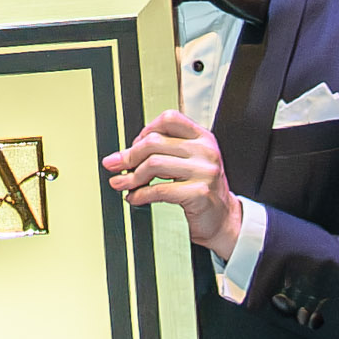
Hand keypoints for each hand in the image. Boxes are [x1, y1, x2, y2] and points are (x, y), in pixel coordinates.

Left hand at [105, 107, 243, 255]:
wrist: (223, 219)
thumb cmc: (201, 191)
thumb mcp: (187, 163)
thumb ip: (163, 153)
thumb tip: (120, 156)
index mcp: (202, 138)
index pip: (169, 119)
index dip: (145, 130)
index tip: (132, 146)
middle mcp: (205, 151)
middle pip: (154, 142)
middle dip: (128, 156)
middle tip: (114, 166)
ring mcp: (204, 171)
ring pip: (154, 164)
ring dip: (131, 176)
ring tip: (120, 184)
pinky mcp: (199, 193)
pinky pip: (159, 190)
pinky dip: (140, 195)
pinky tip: (134, 198)